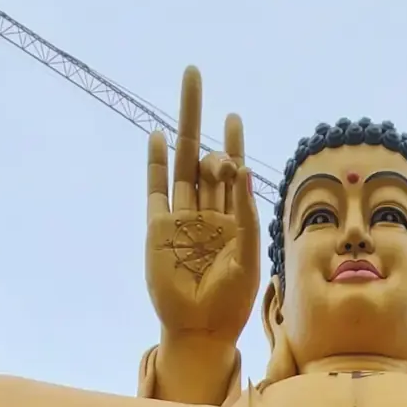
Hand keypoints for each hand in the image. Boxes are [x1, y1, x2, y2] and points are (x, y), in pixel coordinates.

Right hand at [145, 65, 258, 354]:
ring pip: (182, 167)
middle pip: (203, 158)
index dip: (232, 144)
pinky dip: (157, 164)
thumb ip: (247, 217)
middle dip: (201, 118)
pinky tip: (158, 137)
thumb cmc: (230, 303)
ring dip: (184, 132)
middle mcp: (205, 215)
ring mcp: (180, 221)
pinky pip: (157, 190)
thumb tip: (243, 171)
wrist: (200, 331)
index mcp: (231, 221)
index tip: (233, 116)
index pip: (232, 173)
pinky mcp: (158, 230)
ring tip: (189, 93)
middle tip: (195, 75)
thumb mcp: (250, 258)